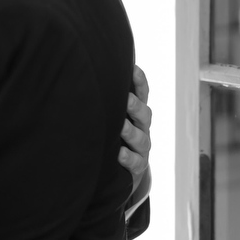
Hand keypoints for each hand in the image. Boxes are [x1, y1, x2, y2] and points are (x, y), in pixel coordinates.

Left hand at [119, 64, 151, 193]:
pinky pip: (136, 163)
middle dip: (136, 107)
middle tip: (127, 99)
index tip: (133, 68)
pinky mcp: (137, 167)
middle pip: (145, 116)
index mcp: (137, 114)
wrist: (122, 170)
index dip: (140, 82)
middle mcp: (142, 129)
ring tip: (121, 127)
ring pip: (141, 139)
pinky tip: (120, 153)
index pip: (142, 95)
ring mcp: (141, 149)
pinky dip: (129, 158)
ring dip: (131, 132)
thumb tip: (94, 70)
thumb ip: (108, 98)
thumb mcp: (114, 115)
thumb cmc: (113, 135)